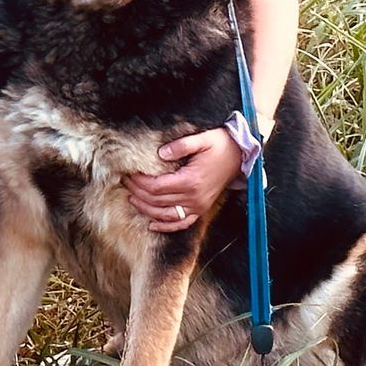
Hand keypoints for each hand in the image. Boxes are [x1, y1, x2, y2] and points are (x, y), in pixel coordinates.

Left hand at [124, 126, 244, 232]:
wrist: (240, 156)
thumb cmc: (220, 145)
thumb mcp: (201, 139)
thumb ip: (180, 146)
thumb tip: (160, 153)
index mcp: (190, 181)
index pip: (156, 187)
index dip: (139, 182)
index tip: (129, 173)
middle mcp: (193, 198)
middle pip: (157, 201)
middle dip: (138, 192)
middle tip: (125, 183)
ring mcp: (198, 206)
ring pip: (165, 215)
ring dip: (146, 209)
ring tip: (131, 198)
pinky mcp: (201, 209)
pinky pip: (181, 223)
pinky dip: (165, 227)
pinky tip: (151, 225)